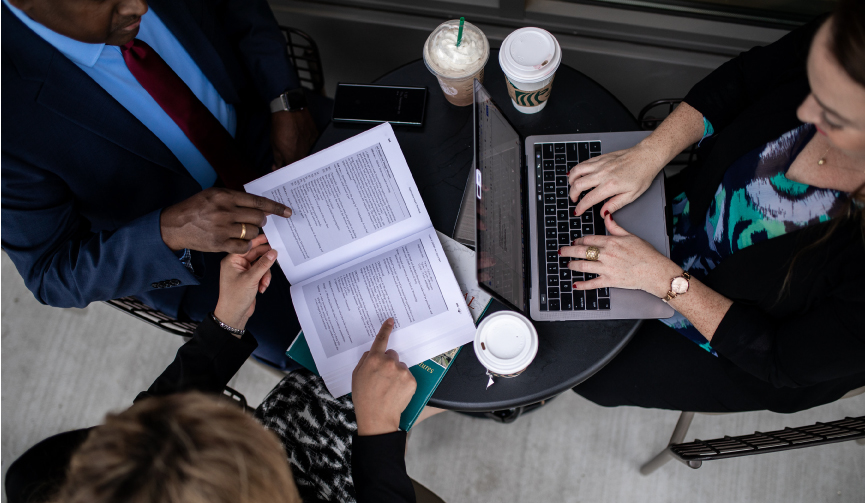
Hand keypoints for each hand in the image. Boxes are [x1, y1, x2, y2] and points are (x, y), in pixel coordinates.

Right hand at [160, 187, 291, 252]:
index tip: (287, 212)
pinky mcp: (220, 243)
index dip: (275, 208)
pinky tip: (239, 241)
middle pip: (258, 218)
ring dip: (251, 233)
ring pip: (252, 232)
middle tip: (256, 222)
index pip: (258, 202)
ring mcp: (222, 228)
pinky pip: (244, 246)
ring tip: (241, 231)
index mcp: (225, 196)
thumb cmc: (196, 208)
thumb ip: (235, 198)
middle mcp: (225, 211)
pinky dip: (245, 245)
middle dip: (261, 222)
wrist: (175, 225)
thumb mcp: (213, 194)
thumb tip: (258, 204)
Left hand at [213, 234, 276, 332]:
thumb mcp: (251, 279)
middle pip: (255, 255)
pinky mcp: (249, 279)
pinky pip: (260, 273)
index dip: (259, 242)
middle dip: (265, 261)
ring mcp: (243, 272)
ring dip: (265, 274)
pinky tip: (261, 288)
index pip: (247, 246)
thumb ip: (263, 264)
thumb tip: (273, 252)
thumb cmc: (235, 297)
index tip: (270, 238)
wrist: (233, 315)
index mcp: (232, 260)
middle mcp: (237, 264)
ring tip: (264, 283)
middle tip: (275, 257)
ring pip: (260, 265)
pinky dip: (263, 280)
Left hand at [271, 109, 317, 168]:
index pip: (292, 170)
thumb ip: (277, 159)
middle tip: (290, 158)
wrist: (290, 111)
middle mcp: (304, 153)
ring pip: (308, 154)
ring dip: (302, 153)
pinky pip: (313, 144)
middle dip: (295, 162)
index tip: (285, 169)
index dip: (289, 171)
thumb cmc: (281, 126)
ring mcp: (311, 145)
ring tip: (296, 146)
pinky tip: (303, 140)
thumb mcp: (275, 144)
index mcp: (293, 158)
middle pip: (301, 163)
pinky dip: (308, 145)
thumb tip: (276, 167)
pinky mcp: (315, 136)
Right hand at [351, 318, 416, 435]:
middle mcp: (389, 362)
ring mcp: (402, 371)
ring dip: (396, 373)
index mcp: (374, 359)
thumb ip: (365, 361)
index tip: (391, 320)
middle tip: (382, 377)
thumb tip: (372, 353)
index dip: (386, 329)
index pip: (381, 340)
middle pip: (392, 355)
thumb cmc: (364, 397)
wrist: (377, 417)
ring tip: (388, 387)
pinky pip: (407, 376)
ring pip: (400, 366)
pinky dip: (403, 382)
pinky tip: (396, 391)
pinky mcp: (411, 381)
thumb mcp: (356, 376)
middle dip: (388, 362)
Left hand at [559, 214, 680, 296]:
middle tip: (562, 251)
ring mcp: (607, 268)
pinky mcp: (610, 281)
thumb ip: (616, 227)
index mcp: (611, 242)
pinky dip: (582, 285)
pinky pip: (593, 283)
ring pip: (584, 266)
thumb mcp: (631, 236)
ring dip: (573, 265)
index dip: (579, 240)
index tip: (575, 241)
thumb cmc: (646, 254)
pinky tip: (575, 284)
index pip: (589, 239)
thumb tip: (607, 216)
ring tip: (568, 264)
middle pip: (582, 251)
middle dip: (569, 251)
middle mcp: (607, 254)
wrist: (655, 271)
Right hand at [567, 142, 665, 217]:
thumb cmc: (642, 175)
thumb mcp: (632, 195)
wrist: (646, 156)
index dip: (580, 207)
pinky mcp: (601, 158)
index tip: (577, 211)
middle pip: (578, 185)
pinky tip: (576, 174)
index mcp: (610, 186)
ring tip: (572, 187)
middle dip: (572, 194)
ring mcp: (600, 164)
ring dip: (571, 180)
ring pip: (577, 171)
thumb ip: (615, 204)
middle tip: (574, 200)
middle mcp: (602, 174)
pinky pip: (583, 163)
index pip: (589, 199)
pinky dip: (576, 169)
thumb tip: (603, 213)